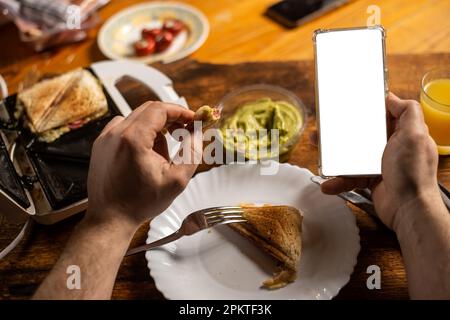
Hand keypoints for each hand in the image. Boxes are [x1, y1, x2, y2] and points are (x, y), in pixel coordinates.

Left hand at [85, 101, 201, 229]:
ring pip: (137, 118)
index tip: (193, 119)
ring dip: (154, 127)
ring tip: (163, 152)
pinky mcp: (101, 145)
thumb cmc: (139, 203)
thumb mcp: (176, 180)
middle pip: (148, 110)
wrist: (110, 218)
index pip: (160, 109)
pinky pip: (124, 128)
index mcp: (134, 139)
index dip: (180, 111)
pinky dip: (139, 133)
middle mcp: (116, 134)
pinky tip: (147, 153)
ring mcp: (105, 138)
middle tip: (185, 130)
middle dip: (170, 117)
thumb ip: (192, 152)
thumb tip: (198, 133)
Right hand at [321, 92, 439, 230]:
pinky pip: (349, 177)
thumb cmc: (413, 172)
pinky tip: (327, 183)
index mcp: (403, 133)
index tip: (350, 104)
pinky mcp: (370, 180)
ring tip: (318, 152)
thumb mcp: (415, 135)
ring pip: (352, 155)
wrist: (408, 209)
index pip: (384, 115)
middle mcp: (392, 147)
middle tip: (325, 127)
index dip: (368, 109)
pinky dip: (338, 181)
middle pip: (363, 134)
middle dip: (342, 131)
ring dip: (333, 156)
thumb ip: (408, 111)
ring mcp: (380, 164)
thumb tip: (392, 97)